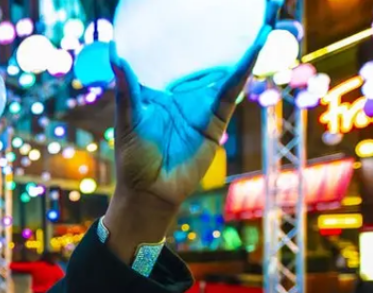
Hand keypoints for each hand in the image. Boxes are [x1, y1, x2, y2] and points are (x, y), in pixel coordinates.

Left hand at [103, 2, 279, 259]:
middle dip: (219, 34)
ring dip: (240, 45)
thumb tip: (115, 53)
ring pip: (224, 68)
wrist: (150, 193)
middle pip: (204, 57)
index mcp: (159, 89)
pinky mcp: (216, 118)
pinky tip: (255, 46)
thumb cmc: (133, 159)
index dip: (183, 33)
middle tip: (232, 6)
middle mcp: (183, 93)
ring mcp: (202, 104)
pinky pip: (231, 90)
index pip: (173, 55)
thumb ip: (127, 87)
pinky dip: (243, 68)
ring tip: (257, 17)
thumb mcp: (127, 119)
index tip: (191, 8)